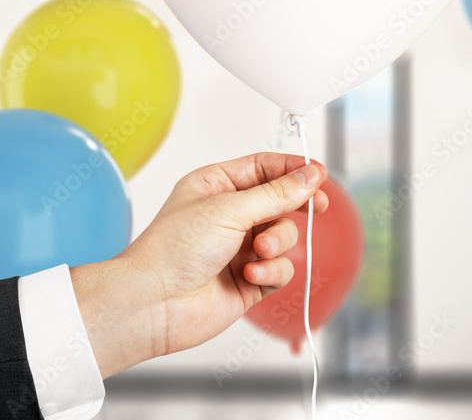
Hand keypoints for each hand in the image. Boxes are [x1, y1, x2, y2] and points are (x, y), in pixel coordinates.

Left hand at [70, 152, 328, 377]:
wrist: (153, 303)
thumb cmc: (174, 248)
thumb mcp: (229, 209)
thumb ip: (276, 194)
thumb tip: (310, 175)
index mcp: (216, 186)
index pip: (264, 167)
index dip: (293, 168)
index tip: (318, 173)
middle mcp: (229, 214)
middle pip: (280, 201)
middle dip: (294, 206)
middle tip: (316, 206)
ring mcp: (239, 248)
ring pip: (284, 236)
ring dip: (278, 242)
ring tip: (259, 251)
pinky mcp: (248, 281)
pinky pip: (279, 269)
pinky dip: (271, 272)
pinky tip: (250, 276)